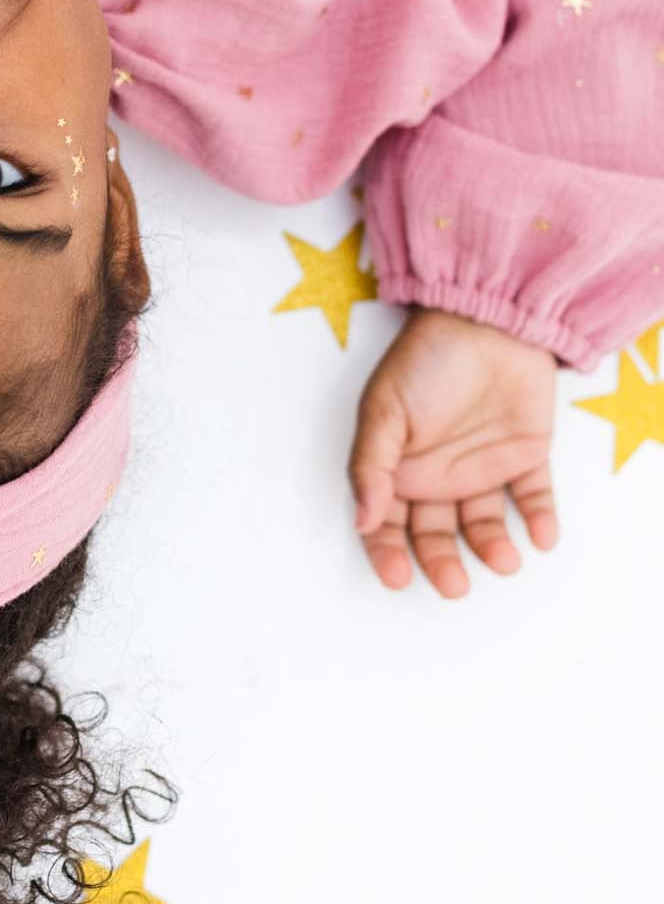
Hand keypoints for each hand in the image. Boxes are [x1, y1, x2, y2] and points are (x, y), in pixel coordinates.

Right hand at [347, 306, 558, 597]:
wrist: (488, 319)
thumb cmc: (425, 359)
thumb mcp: (382, 410)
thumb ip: (370, 467)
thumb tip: (363, 520)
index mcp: (398, 466)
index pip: (388, 523)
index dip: (388, 552)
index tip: (397, 576)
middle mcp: (438, 474)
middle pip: (436, 534)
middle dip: (442, 562)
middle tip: (453, 584)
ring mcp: (482, 466)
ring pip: (485, 523)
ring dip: (492, 547)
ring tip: (503, 560)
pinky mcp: (525, 456)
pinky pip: (534, 496)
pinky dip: (540, 519)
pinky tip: (541, 537)